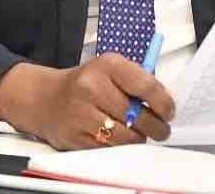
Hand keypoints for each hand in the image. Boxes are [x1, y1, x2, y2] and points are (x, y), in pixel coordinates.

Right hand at [0, 54, 174, 149]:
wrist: (44, 98)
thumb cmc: (84, 84)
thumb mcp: (108, 69)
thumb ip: (136, 81)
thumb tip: (165, 102)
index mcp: (107, 65)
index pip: (146, 86)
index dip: (164, 103)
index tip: (169, 111)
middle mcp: (93, 87)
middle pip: (139, 117)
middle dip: (156, 127)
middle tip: (162, 129)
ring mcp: (82, 113)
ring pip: (126, 137)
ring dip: (138, 139)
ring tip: (139, 134)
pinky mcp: (75, 136)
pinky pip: (109, 149)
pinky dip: (118, 147)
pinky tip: (117, 138)